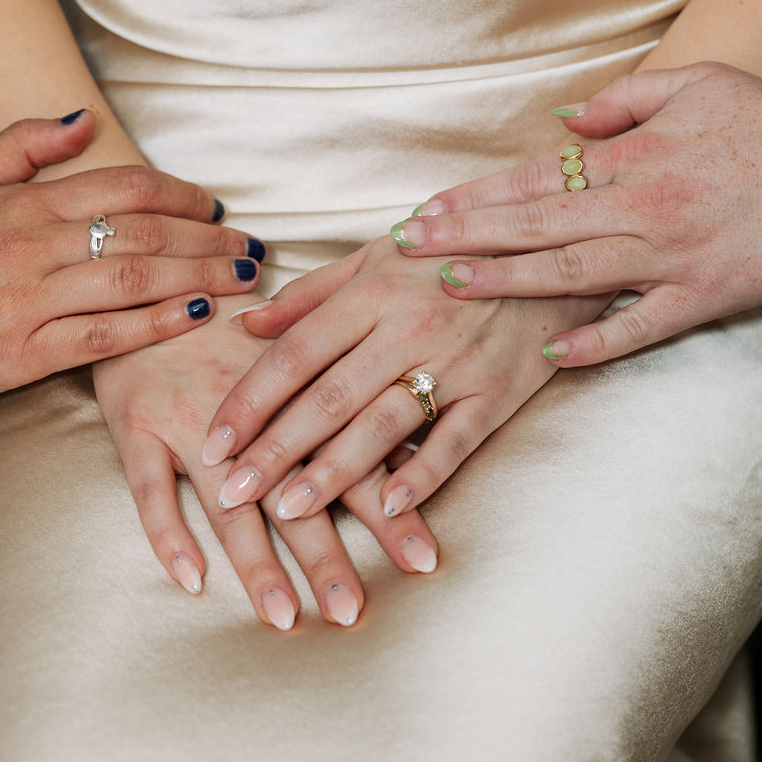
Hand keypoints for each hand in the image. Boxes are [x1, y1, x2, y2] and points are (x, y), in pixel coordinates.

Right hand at [0, 111, 263, 403]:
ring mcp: (29, 300)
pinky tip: (194, 317)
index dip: (180, 195)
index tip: (216, 207)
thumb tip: (85, 119)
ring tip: (242, 279)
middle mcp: (33, 245)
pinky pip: (103, 336)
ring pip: (134, 280)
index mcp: (24, 203)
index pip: (124, 187)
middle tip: (253, 246)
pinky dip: (154, 325)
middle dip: (208, 239)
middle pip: (144, 233)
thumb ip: (21, 146)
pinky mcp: (20, 353)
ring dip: (197, 277)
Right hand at [94, 298, 430, 628]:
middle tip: (353, 612)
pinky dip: (168, 534)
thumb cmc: (229, 324)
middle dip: (327, 556)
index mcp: (297, 390)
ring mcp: (188, 418)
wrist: (149, 284)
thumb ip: (350, 394)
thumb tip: (416, 441)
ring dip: (257, 562)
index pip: (353, 457)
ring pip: (227, 501)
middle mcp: (249, 411)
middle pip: (294, 492)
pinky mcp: (135, 424)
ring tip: (284, 616)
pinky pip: (149, 489)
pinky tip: (190, 580)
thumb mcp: (297, 344)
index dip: (390, 509)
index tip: (423, 559)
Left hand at [202, 238, 606, 526]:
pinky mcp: (496, 392)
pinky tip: (388, 506)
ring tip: (288, 510)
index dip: (249, 400)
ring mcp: (453, 362)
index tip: (213, 441)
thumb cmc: (451, 256)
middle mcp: (406, 328)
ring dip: (332, 472)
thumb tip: (244, 324)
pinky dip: (423, 475)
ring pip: (381, 424)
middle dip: (274, 449)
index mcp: (370, 293)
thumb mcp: (377, 258)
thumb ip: (310, 295)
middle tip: (231, 492)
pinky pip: (454, 439)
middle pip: (327, 397)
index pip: (295, 354)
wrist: (548, 251)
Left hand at [388, 61, 761, 364]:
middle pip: (537, 224)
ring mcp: (671, 257)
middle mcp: (642, 208)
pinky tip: (552, 357)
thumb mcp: (697, 86)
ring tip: (453, 286)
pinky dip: (597, 344)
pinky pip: (642, 326)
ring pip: (572, 274)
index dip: (475, 195)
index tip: (426, 209)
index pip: (535, 177)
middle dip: (467, 236)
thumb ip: (624, 101)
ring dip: (508, 281)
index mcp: (635, 157)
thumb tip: (564, 124)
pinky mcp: (704, 297)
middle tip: (411, 248)